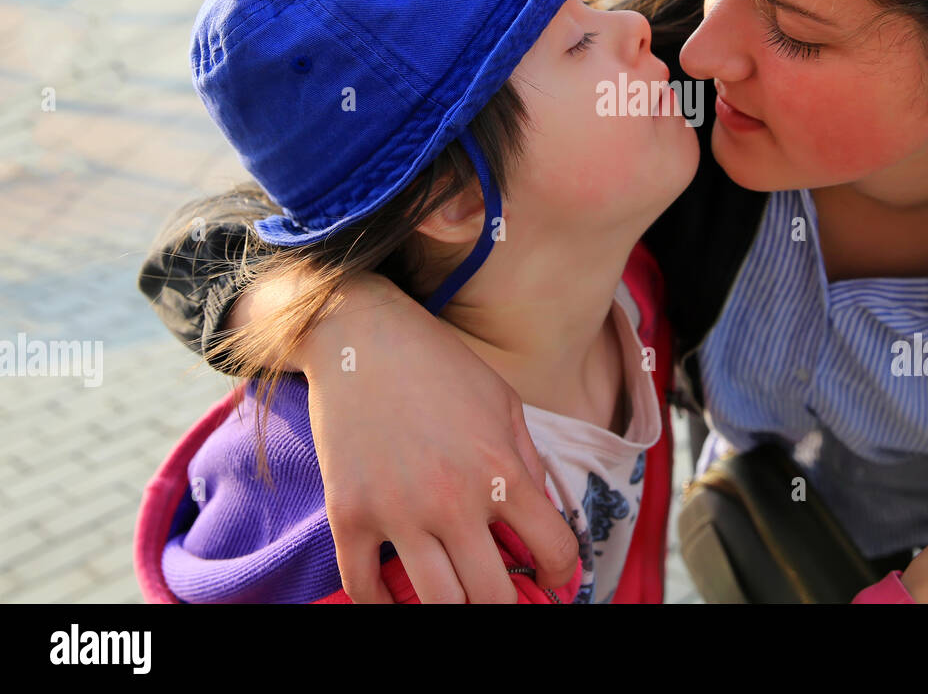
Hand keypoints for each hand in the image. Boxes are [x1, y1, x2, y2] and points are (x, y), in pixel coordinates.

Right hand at [287, 273, 578, 602]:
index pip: (554, 549)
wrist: (361, 335)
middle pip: (492, 597)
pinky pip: (364, 589)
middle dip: (506, 605)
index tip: (553, 577)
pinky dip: (383, 603)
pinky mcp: (349, 515)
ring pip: (436, 604)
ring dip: (452, 608)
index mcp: (502, 469)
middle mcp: (453, 499)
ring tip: (455, 594)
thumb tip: (540, 518)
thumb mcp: (504, 402)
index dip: (561, 572)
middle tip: (501, 594)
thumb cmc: (440, 365)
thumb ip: (527, 463)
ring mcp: (398, 511)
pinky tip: (397, 592)